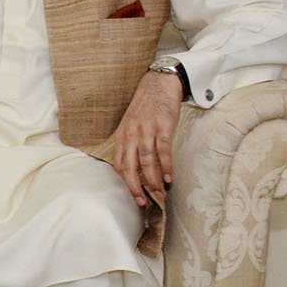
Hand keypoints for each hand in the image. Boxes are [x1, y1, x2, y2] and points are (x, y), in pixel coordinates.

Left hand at [112, 70, 183, 207]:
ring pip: (146, 161)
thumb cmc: (146, 108)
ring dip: (152, 180)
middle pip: (129, 167)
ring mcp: (146, 130)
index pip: (119, 165)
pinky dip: (165, 165)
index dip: (126, 183)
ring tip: (160, 194)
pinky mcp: (162, 126)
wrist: (158, 84)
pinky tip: (168, 177)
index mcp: (122, 137)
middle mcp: (131, 135)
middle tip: (144, 203)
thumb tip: (136, 170)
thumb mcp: (131, 126)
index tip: (135, 198)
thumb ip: (131, 145)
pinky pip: (162, 150)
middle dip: (136, 187)